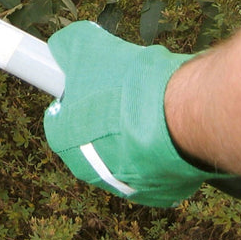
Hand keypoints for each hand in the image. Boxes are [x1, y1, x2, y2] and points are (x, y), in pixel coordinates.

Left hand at [43, 21, 234, 206]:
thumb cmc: (126, 86)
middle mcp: (91, 172)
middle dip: (110, 116)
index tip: (96, 83)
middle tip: (128, 93)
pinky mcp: (162, 194)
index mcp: (65, 141)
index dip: (78, 95)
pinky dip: (163, 151)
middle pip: (96, 137)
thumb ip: (67, 45)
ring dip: (136, 134)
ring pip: (128, 154)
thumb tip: (62, 46)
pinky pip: (158, 168)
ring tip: (153, 108)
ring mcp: (128, 187)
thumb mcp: (85, 47)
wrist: (179, 115)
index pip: (61, 118)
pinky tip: (171, 129)